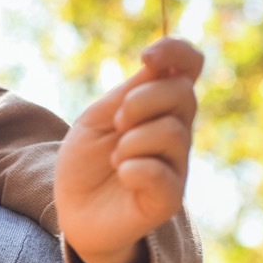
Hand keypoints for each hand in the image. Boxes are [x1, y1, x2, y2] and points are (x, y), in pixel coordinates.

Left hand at [55, 37, 202, 262]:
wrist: (75, 211)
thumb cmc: (86, 162)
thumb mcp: (97, 119)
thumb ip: (126, 95)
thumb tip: (158, 65)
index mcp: (159, 105)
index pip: (188, 66)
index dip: (176, 51)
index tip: (146, 57)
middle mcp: (176, 130)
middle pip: (181, 93)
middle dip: (141, 101)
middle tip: (117, 123)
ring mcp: (176, 164)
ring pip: (172, 132)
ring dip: (132, 141)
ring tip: (114, 159)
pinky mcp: (169, 198)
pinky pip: (162, 173)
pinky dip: (134, 169)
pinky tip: (122, 176)